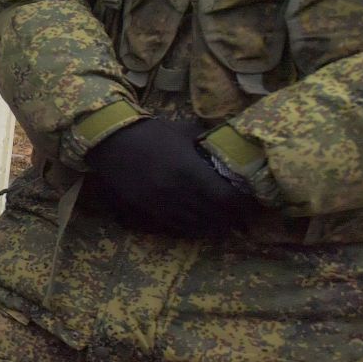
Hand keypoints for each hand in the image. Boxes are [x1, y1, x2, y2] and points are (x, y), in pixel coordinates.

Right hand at [84, 118, 255, 237]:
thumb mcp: (182, 131)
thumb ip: (205, 140)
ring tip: (225, 228)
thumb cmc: (149, 133)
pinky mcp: (146, 210)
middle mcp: (178, 194)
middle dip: (232, 220)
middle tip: (244, 219)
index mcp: (190, 172)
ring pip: (195, 226)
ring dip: (213, 228)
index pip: (226, 198)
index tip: (252, 206)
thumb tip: (225, 142)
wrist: (110, 142)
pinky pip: (174, 227)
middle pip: (214, 217)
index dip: (242, 206)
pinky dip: (191, 230)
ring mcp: (160, 205)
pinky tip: (199, 228)